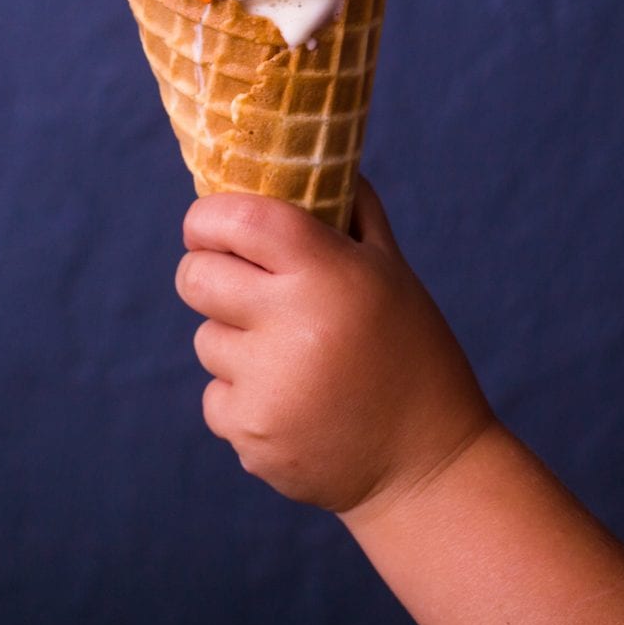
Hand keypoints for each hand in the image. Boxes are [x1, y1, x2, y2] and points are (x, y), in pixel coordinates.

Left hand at [176, 177, 495, 512]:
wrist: (428, 466)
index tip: (209, 226)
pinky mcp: (252, 435)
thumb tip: (312, 157)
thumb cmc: (412, 355)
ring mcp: (269, 384)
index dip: (207, 218)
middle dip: (207, 275)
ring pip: (205, 339)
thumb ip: (352, 214)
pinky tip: (293, 406)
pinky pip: (215, 397)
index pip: (233, 219)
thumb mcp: (393, 275)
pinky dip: (242, 399)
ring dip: (235, 344)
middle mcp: (293, 323)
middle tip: (237, 287)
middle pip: (195, 277)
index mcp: (328, 272)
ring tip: (293, 362)